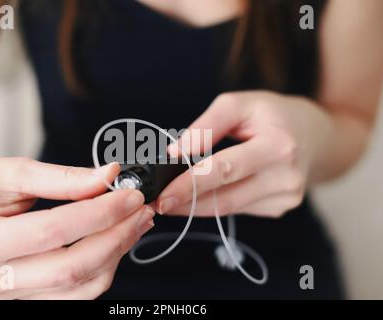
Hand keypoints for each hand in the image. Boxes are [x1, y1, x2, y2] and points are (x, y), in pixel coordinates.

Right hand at [0, 158, 153, 298]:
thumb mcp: (12, 172)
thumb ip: (63, 178)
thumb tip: (108, 177)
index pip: (52, 231)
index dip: (98, 213)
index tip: (129, 195)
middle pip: (71, 269)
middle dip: (116, 237)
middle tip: (141, 209)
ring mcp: (11, 295)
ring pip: (80, 287)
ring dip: (116, 254)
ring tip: (136, 222)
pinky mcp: (29, 297)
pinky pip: (77, 293)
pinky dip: (104, 267)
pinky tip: (116, 240)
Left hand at [157, 91, 331, 217]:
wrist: (316, 136)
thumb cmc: (274, 115)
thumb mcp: (241, 104)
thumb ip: (207, 125)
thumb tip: (176, 152)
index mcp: (278, 146)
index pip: (225, 170)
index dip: (190, 184)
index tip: (163, 195)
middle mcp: (286, 178)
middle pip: (224, 198)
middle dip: (186, 203)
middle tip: (157, 204)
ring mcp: (285, 198)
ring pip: (228, 209)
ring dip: (195, 207)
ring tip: (172, 200)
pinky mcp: (280, 208)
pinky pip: (238, 209)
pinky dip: (215, 203)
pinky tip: (202, 196)